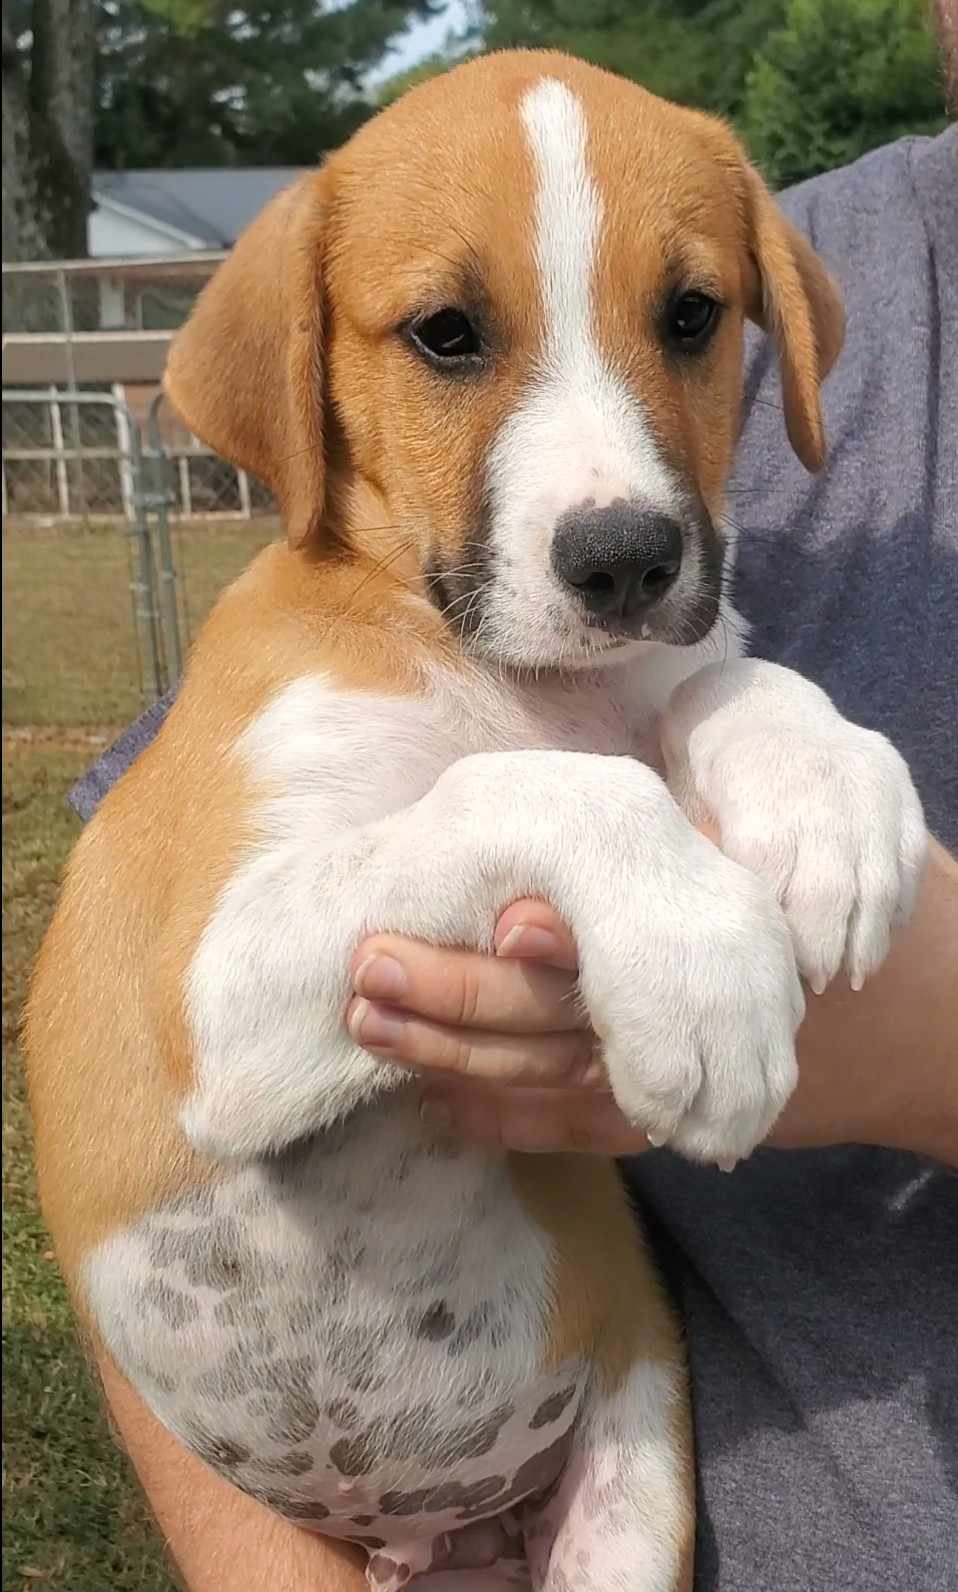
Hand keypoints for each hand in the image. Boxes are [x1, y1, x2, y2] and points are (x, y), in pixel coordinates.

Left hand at [345, 837, 957, 1165]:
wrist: (918, 1021)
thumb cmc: (831, 904)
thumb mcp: (778, 852)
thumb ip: (682, 848)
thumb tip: (548, 863)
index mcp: (711, 938)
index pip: (620, 950)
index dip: (555, 948)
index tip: (489, 927)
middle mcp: (688, 1021)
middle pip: (560, 1019)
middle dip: (459, 997)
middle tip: (371, 970)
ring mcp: (677, 1084)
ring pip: (552, 1080)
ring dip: (453, 1058)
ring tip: (369, 1025)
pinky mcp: (671, 1120)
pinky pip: (576, 1131)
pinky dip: (504, 1121)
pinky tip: (436, 1102)